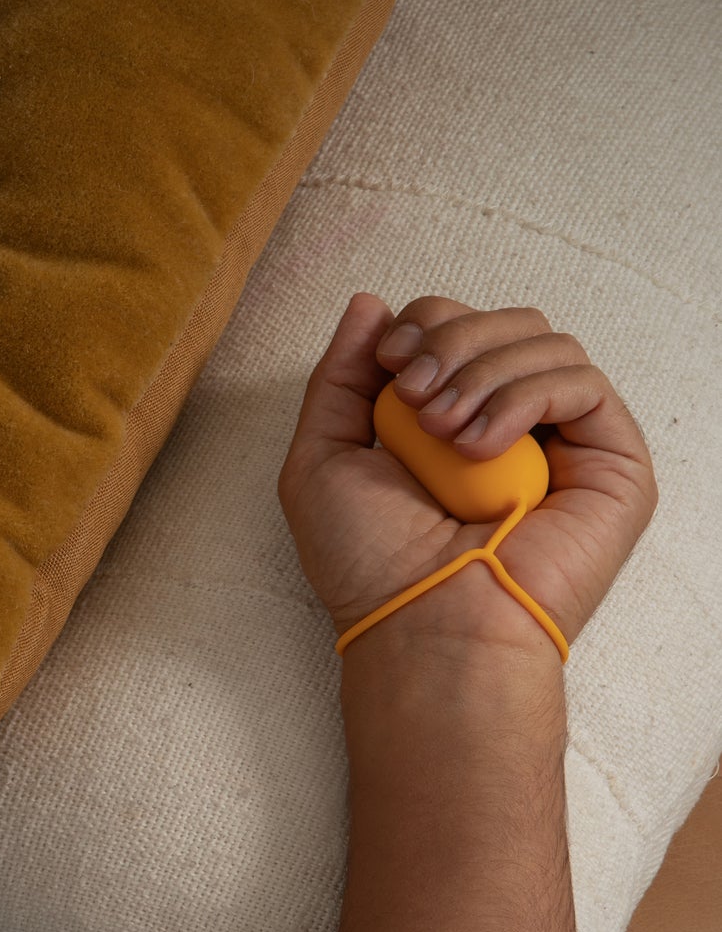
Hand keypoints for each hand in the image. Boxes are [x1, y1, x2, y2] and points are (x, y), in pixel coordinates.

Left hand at [277, 293, 657, 653]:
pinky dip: (523, 396)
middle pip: (503, 319)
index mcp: (449, 417)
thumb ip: (337, 379)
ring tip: (442, 433)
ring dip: (481, 371)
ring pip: (544, 340)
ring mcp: (563, 442)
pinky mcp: (610, 463)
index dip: (423, 322)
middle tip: (412, 396)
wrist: (422, 627)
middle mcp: (509, 423)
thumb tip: (370, 304)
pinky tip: (480, 447)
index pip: (456, 324)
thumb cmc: (369, 565)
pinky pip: (581, 380)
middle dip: (450, 339)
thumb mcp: (320, 459)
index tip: (386, 365)